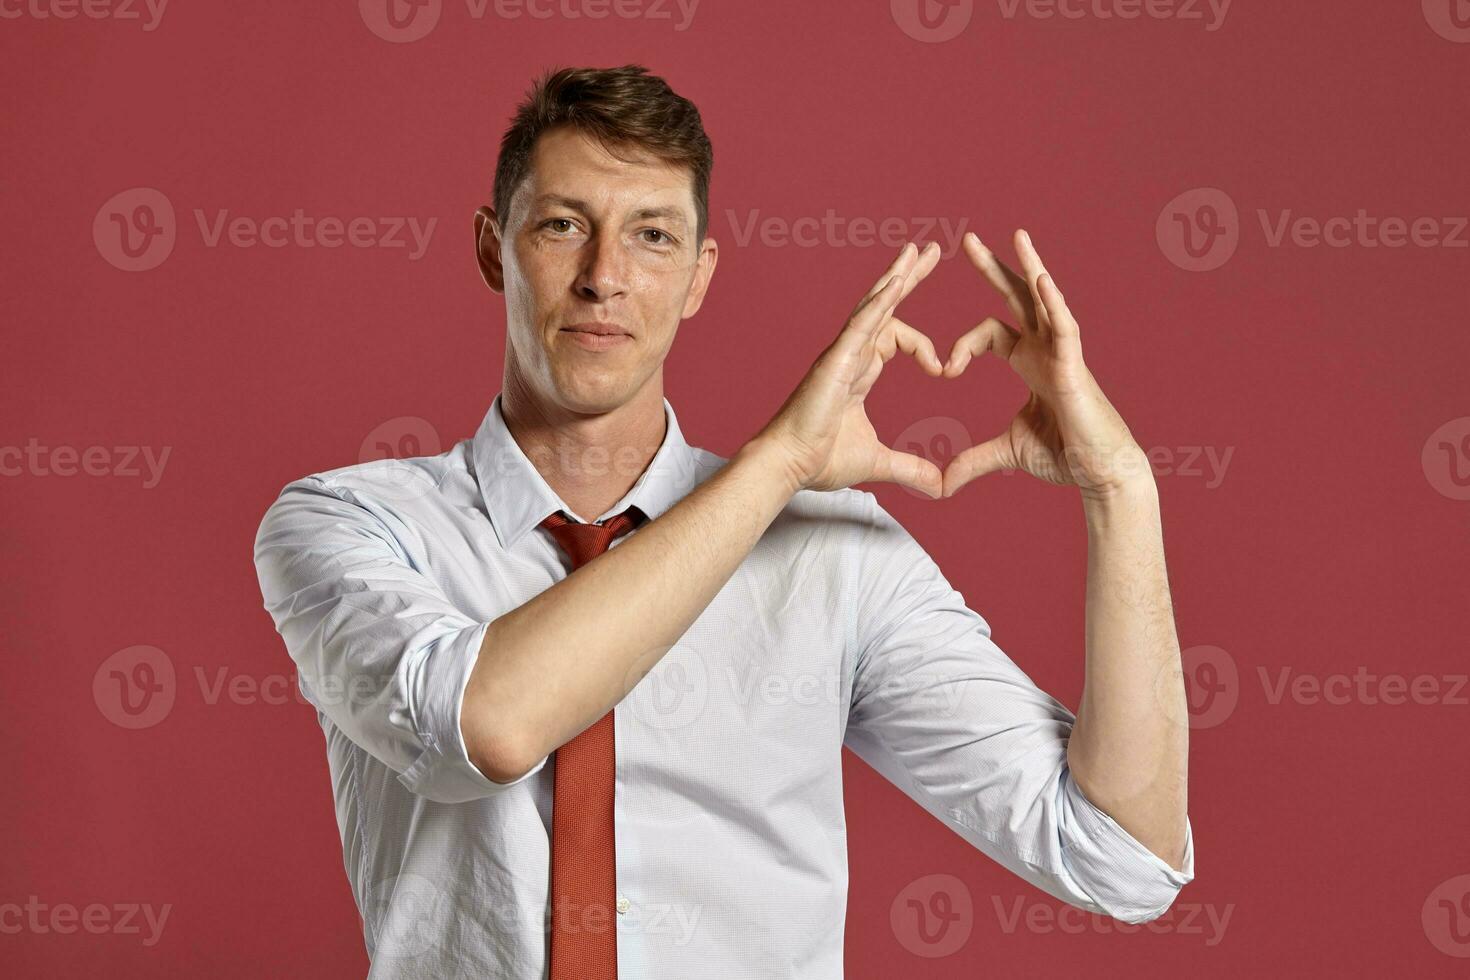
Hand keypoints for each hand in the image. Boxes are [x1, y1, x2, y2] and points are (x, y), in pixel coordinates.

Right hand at [754, 241, 947, 498]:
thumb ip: (911, 468)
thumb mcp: (878, 462)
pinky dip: (881, 302)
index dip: (925, 347)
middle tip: (931, 250)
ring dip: (897, 276)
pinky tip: (900, 281)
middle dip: (908, 277)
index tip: (944, 369)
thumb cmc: (819, 460)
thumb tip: (940, 487)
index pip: (896, 337)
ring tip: (919, 251)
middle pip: (883, 305)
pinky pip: (862, 323)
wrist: (788, 465)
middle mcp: (850, 354)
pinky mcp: (835, 360)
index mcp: (860, 371)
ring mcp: (841, 353)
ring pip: (873, 305)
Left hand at [940, 229, 1150, 498]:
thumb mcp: (1006, 453)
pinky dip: (1054, 302)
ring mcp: (1063, 353)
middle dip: (992, 269)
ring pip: (1045, 300)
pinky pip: (1066, 327)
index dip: (962, 345)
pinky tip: (1040, 278)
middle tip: (966, 240)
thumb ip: (972, 460)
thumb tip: (942, 482)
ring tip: (1016, 234)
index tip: (943, 369)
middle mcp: (1045, 349)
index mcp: (1029, 362)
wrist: (1098, 474)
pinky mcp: (1075, 366)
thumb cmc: (1063, 457)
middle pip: (1016, 299)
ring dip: (1030, 266)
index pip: (990, 333)